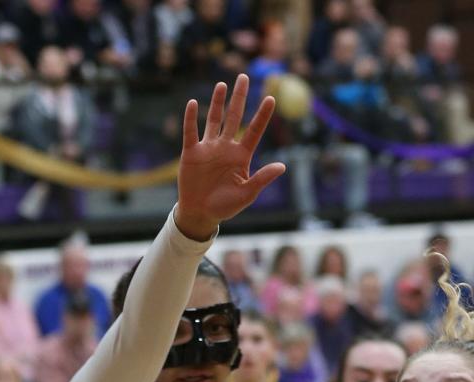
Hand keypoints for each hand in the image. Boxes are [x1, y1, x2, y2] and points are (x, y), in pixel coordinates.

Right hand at [175, 77, 285, 241]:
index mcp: (241, 156)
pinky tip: (193, 103)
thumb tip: (282, 166)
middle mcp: (226, 147)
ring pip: (214, 119)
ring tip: (223, 84)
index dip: (262, 115)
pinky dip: (191, 118)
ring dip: (218, 102)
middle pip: (234, 117)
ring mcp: (208, 147)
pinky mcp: (192, 151)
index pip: (254, 131)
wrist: (201, 213)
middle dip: (239, 98)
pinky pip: (191, 131)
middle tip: (244, 77)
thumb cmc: (226, 206)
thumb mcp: (247, 193)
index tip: (271, 98)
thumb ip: (262, 178)